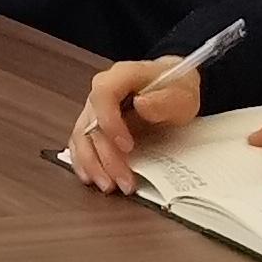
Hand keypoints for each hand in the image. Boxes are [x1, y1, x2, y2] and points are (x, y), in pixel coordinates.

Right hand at [68, 55, 207, 193]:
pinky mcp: (94, 124)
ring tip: (108, 185)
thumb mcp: (181, 94)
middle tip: (124, 180)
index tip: (128, 146)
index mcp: (120, 76)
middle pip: (91, 123)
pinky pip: (80, 142)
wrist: (174, 89)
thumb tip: (141, 104)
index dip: (110, 122)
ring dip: (92, 164)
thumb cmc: (176, 90)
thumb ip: (163, 100)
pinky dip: (84, 161)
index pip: (103, 95)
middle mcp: (101, 92)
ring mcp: (95, 109)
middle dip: (105, 156)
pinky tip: (90, 177)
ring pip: (81, 136)